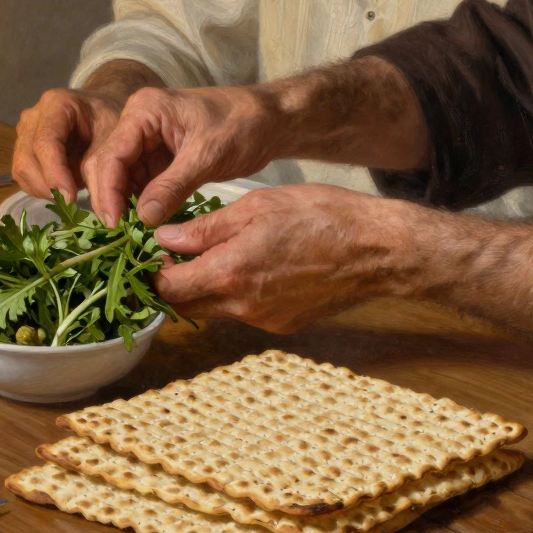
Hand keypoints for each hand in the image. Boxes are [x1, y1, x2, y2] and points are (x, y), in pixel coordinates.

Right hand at [13, 59, 163, 201]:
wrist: (104, 110)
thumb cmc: (112, 120)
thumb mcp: (114, 138)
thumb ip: (99, 166)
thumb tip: (91, 203)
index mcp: (57, 104)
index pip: (45, 142)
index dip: (55, 173)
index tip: (71, 199)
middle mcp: (34, 116)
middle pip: (27, 159)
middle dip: (48, 186)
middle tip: (74, 202)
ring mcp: (24, 131)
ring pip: (21, 170)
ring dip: (44, 189)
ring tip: (73, 189)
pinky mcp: (23, 147)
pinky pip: (23, 176)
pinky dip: (42, 188)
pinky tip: (64, 186)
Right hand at [83, 86, 280, 226]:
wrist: (272, 120)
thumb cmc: (245, 125)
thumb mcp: (208, 156)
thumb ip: (173, 186)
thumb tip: (143, 218)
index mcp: (145, 110)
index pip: (112, 154)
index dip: (108, 190)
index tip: (112, 223)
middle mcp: (138, 122)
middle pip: (107, 165)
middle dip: (109, 198)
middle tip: (117, 234)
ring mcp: (146, 141)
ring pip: (119, 177)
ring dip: (122, 204)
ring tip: (127, 234)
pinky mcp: (158, 158)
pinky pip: (139, 183)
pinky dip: (138, 204)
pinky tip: (141, 225)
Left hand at [151, 185, 415, 332]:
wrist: (378, 250)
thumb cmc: (320, 216)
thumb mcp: (256, 207)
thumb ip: (205, 229)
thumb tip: (164, 238)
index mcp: (230, 273)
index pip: (168, 289)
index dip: (154, 272)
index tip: (153, 253)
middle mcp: (243, 306)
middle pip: (187, 306)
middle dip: (175, 284)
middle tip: (176, 255)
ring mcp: (264, 320)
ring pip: (216, 310)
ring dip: (206, 288)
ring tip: (216, 255)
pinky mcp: (284, 325)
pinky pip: (245, 313)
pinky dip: (237, 294)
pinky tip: (253, 266)